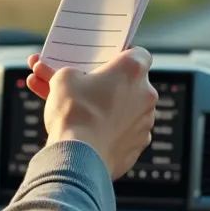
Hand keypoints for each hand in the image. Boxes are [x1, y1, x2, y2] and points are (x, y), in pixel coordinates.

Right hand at [27, 49, 157, 179]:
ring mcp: (145, 122)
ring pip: (126, 109)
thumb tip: (70, 78)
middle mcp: (146, 94)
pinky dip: (109, 131)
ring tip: (79, 111)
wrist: (79, 156)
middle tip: (85, 87)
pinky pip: (123, 132)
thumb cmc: (75, 112)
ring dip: (108, 108)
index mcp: (132, 70)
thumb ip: (72, 73)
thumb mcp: (63, 79)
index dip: (122, 55)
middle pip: (130, 84)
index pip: (138, 54)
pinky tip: (87, 132)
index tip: (107, 61)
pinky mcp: (137, 145)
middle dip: (109, 85)